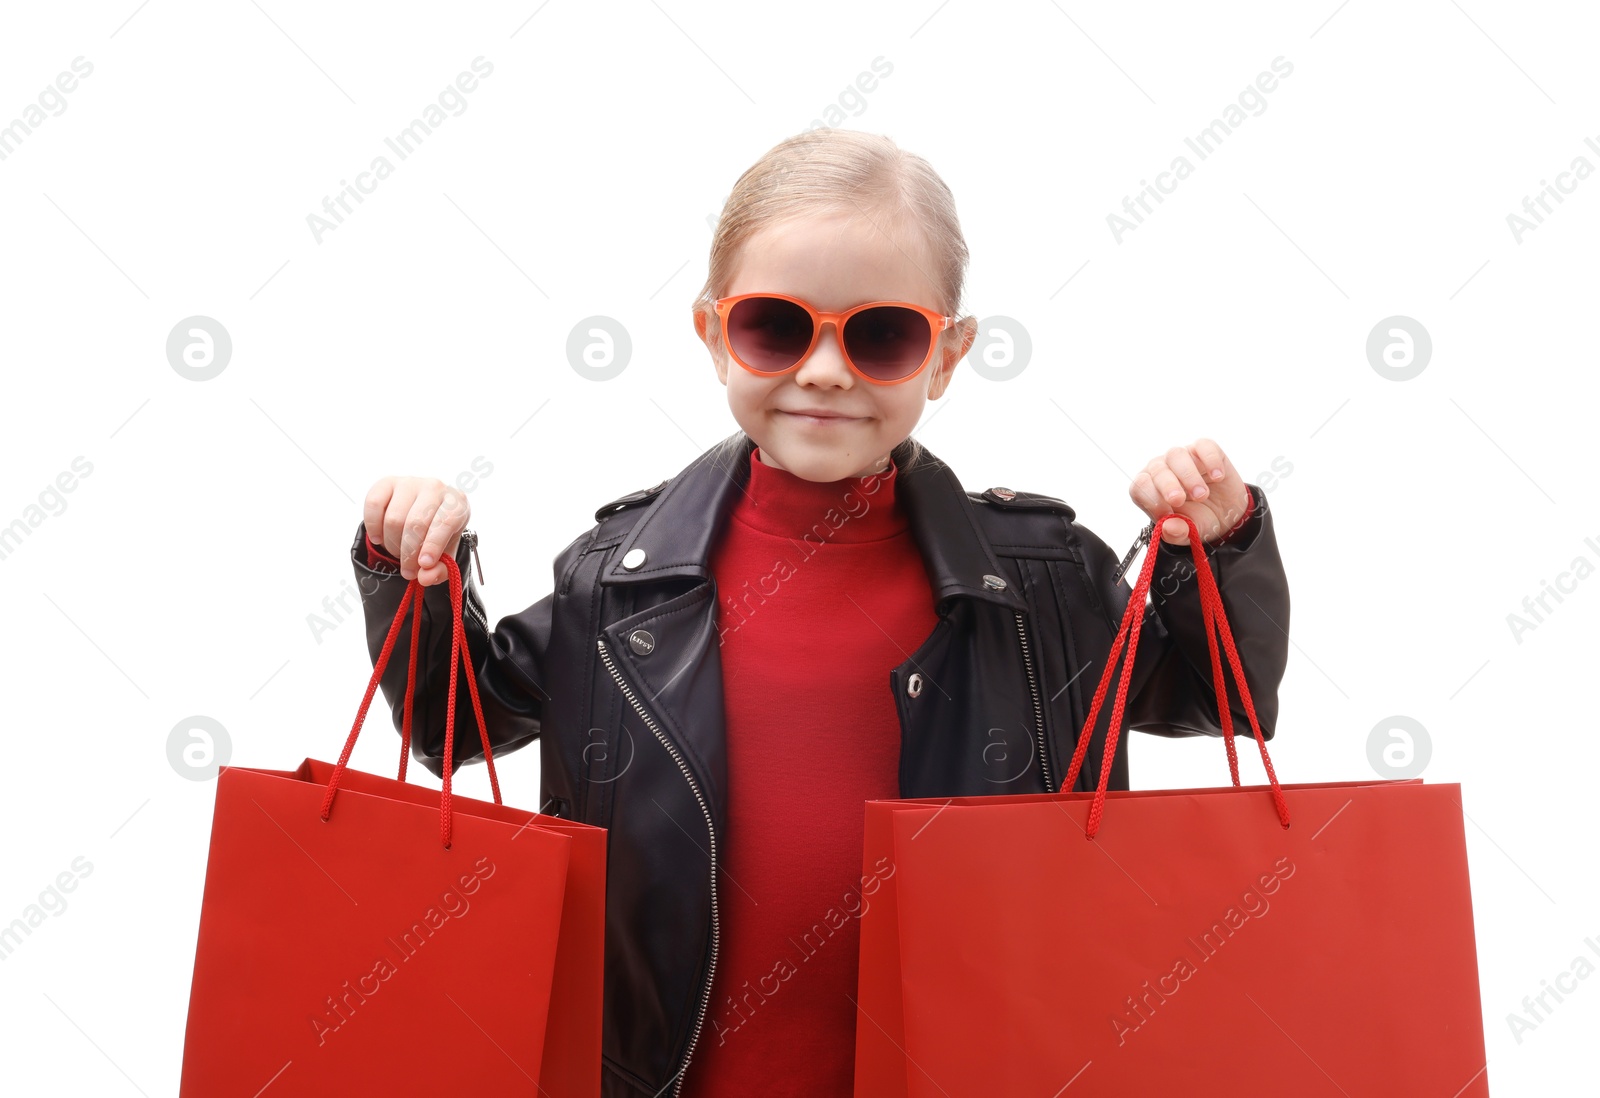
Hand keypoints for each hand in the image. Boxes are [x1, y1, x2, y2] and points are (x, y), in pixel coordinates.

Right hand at [362, 476, 468, 585]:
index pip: (445, 522)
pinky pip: (373, 504)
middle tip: (408, 571)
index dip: (433, 545)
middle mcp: (435, 487)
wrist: (423, 512)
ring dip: (392, 543)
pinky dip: (373, 527)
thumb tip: (425, 577)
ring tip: (397, 551)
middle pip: (416, 523)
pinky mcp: (387, 482)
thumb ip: (441, 570)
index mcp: (457, 503)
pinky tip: (379, 538)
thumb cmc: (438, 533)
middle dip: (409, 553)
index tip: (424, 565)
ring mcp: (410, 482)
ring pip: (394, 518)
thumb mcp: (445, 554)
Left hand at [1129, 439, 1252, 546]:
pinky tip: (1217, 477)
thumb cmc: (1199, 520)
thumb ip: (1176, 532)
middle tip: (1180, 500)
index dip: (1150, 498)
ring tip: (1202, 495)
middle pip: (1157, 469)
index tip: (1166, 512)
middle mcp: (1162, 469)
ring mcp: (1183, 457)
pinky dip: (1210, 460)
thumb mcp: (1188, 533)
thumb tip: (1168, 527)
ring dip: (1188, 476)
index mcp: (1150, 489)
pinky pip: (1203, 446)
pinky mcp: (1204, 450)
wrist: (1227, 514)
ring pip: (1176, 455)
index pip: (1140, 486)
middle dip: (1167, 485)